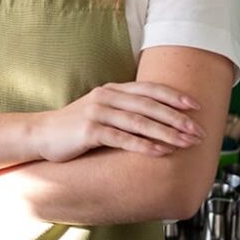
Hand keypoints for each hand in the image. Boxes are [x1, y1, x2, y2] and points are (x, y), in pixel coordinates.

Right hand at [33, 81, 204, 161]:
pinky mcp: (89, 131)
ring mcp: (97, 112)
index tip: (196, 107)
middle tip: (198, 131)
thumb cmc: (76, 126)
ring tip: (185, 142)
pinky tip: (160, 151)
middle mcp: (106, 97)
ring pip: (138, 121)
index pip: (149, 89)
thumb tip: (158, 118)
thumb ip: (126, 110)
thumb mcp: (102, 111)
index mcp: (112, 90)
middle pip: (149, 105)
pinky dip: (142, 144)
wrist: (42, 134)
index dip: (174, 97)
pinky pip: (121, 137)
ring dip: (166, 132)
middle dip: (177, 118)